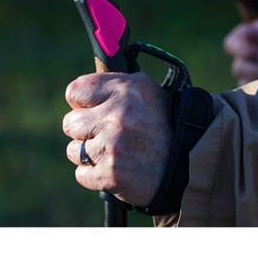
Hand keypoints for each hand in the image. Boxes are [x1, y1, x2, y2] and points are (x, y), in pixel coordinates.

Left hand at [62, 72, 170, 206]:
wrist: (187, 163)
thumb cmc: (162, 124)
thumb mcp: (146, 91)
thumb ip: (114, 83)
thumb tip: (84, 83)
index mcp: (124, 90)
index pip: (75, 91)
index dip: (82, 103)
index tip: (92, 109)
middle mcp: (117, 116)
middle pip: (70, 123)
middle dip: (86, 130)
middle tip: (106, 134)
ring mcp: (112, 147)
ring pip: (74, 150)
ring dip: (90, 154)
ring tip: (115, 152)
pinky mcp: (110, 175)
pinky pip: (82, 174)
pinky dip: (95, 175)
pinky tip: (115, 168)